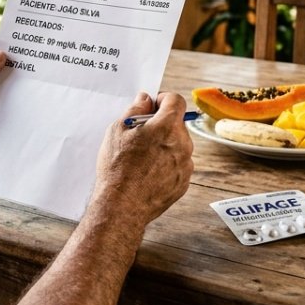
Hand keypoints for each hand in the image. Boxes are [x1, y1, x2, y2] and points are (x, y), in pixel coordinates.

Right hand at [90, 91, 193, 229]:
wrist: (122, 205)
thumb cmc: (118, 168)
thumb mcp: (118, 130)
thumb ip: (135, 110)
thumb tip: (145, 100)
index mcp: (167, 127)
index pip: (176, 101)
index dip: (163, 100)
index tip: (153, 106)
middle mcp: (182, 144)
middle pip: (177, 124)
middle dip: (162, 124)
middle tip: (141, 135)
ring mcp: (186, 165)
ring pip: (179, 145)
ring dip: (165, 145)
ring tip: (142, 157)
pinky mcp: (184, 182)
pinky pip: (178, 164)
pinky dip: (167, 164)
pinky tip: (148, 171)